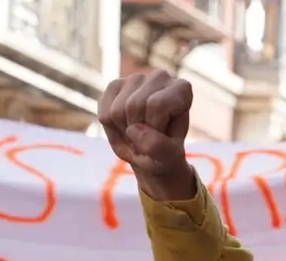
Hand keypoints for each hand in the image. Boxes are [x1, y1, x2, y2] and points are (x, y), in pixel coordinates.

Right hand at [97, 70, 195, 200]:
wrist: (152, 155)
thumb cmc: (166, 153)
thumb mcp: (169, 157)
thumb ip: (158, 146)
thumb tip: (134, 129)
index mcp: (181, 89)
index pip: (156, 104)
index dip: (155, 127)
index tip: (163, 136)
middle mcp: (159, 77)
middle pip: (134, 105)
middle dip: (138, 131)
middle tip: (148, 139)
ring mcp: (135, 79)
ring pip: (116, 110)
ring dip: (124, 132)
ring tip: (138, 136)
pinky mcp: (114, 86)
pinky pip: (104, 114)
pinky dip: (112, 130)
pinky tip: (125, 129)